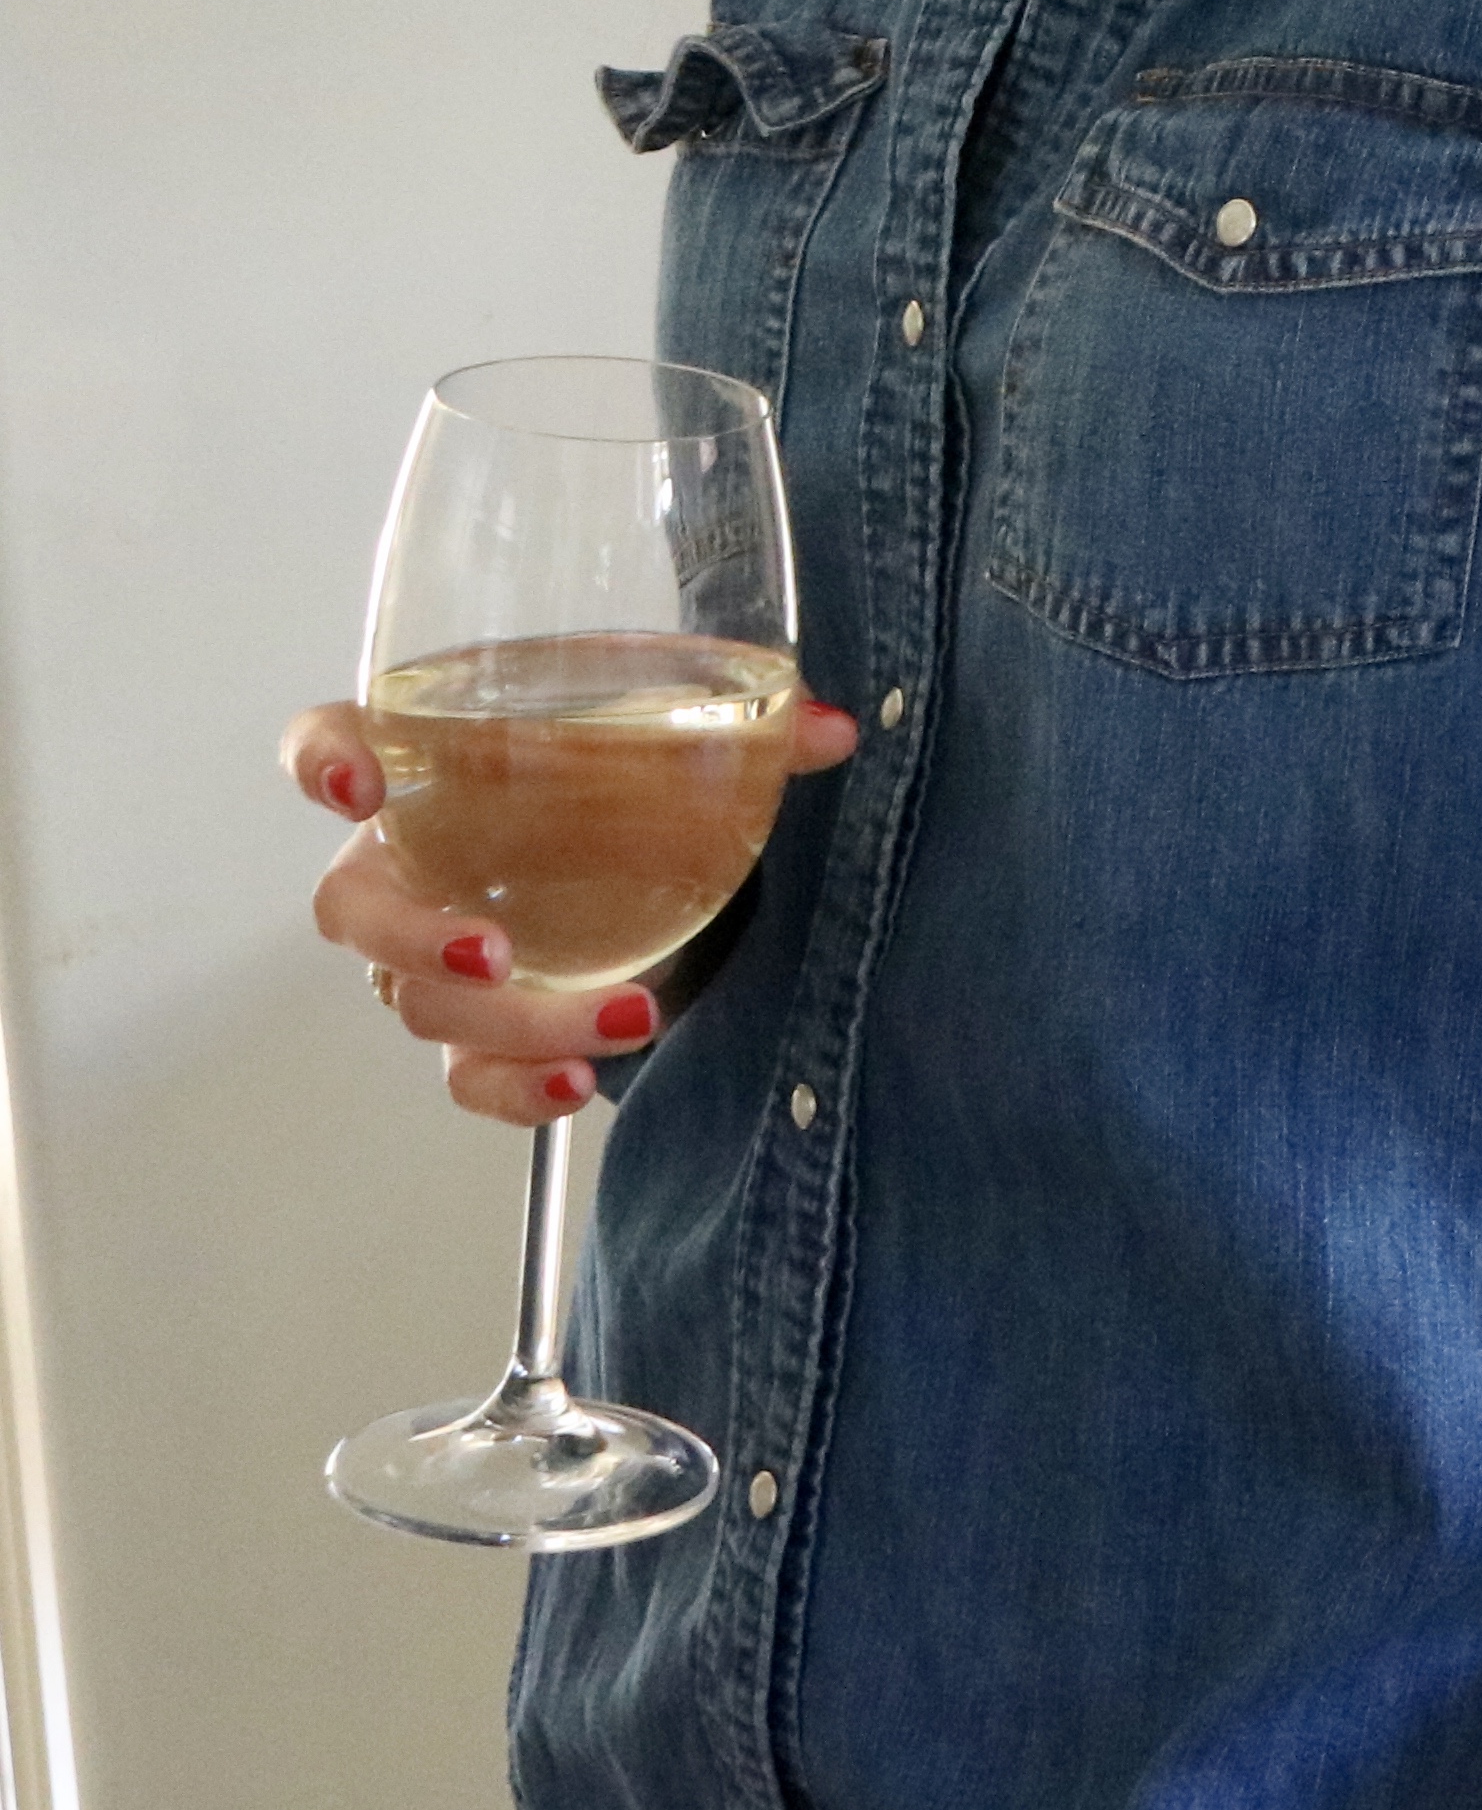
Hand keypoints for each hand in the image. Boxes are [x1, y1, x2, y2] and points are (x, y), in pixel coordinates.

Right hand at [286, 695, 861, 1123]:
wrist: (666, 845)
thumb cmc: (635, 765)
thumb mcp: (687, 726)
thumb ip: (757, 721)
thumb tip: (833, 730)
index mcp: (435, 760)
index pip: (327, 742)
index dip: (320, 760)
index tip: (357, 784)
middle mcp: (412, 858)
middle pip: (352, 906)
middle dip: (407, 938)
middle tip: (496, 952)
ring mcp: (435, 950)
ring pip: (421, 1003)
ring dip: (513, 1020)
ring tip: (627, 1016)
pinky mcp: (484, 1023)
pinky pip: (466, 1073)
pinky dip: (512, 1089)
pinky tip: (575, 1083)